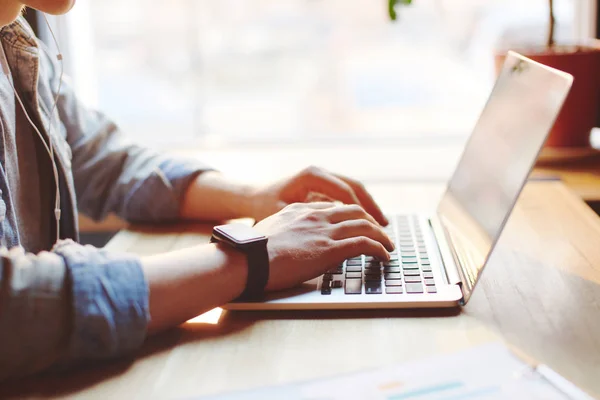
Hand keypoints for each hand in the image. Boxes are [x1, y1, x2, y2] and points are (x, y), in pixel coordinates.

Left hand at [247, 166, 387, 225]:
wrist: (251, 198)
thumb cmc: (263, 207)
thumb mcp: (284, 214)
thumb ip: (309, 218)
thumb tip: (336, 227)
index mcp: (312, 176)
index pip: (344, 192)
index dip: (361, 211)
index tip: (373, 228)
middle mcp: (319, 172)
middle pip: (354, 186)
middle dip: (371, 206)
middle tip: (384, 226)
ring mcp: (322, 177)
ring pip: (353, 189)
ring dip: (367, 206)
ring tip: (380, 224)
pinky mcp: (322, 186)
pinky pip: (345, 195)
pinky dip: (357, 207)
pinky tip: (365, 223)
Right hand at [254, 202, 394, 291]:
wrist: (247, 259)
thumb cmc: (250, 252)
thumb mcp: (269, 232)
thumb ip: (286, 231)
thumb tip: (291, 242)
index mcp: (299, 210)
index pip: (334, 207)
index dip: (350, 216)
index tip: (357, 225)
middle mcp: (315, 216)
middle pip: (354, 210)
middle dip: (372, 221)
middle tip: (380, 233)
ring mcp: (324, 231)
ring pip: (365, 224)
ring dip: (381, 236)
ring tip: (388, 246)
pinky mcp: (331, 249)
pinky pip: (365, 244)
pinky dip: (379, 249)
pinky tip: (384, 256)